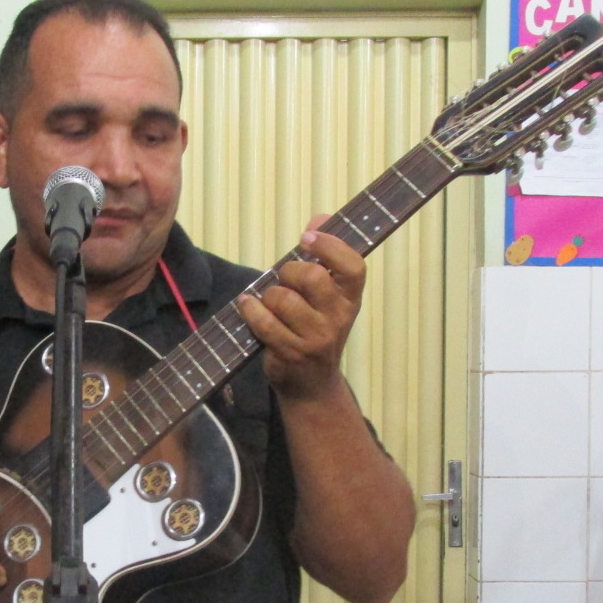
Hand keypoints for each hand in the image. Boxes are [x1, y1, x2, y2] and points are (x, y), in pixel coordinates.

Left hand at [236, 217, 364, 402]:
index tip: (308, 237)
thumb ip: (322, 258)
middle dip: (288, 272)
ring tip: (270, 304)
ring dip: (268, 296)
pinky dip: (250, 310)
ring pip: (282, 298)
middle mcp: (338, 318)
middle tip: (284, 281)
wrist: (312, 385)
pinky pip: (263, 321)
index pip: (353, 266)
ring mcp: (316, 338)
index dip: (330, 246)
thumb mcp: (327, 298)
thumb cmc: (314, 329)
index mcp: (350, 299)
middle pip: (311, 277)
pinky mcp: (291, 353)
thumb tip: (320, 217)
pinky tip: (249, 307)